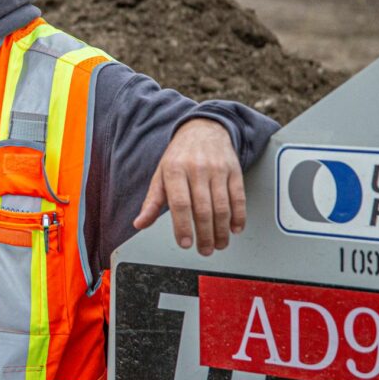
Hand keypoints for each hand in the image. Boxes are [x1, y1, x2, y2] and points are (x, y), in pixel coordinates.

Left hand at [132, 118, 244, 255]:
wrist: (203, 129)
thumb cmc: (179, 156)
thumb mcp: (160, 175)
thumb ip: (151, 202)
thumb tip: (139, 223)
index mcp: (174, 170)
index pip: (180, 203)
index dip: (183, 226)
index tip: (185, 244)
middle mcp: (196, 169)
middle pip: (203, 208)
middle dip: (205, 234)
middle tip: (204, 250)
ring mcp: (217, 169)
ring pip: (223, 206)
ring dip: (222, 230)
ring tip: (219, 244)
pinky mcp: (234, 170)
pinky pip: (239, 197)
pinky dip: (239, 216)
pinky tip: (235, 228)